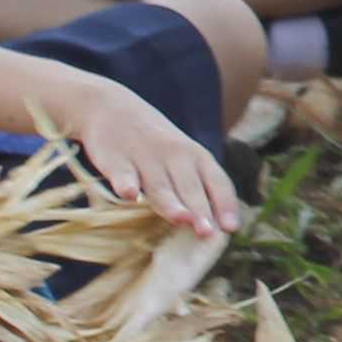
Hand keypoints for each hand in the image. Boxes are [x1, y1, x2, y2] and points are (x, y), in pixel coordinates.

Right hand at [73, 85, 243, 236]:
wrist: (110, 107)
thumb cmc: (155, 144)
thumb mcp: (183, 158)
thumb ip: (198, 188)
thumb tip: (217, 227)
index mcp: (196, 156)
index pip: (217, 181)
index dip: (225, 204)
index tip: (231, 229)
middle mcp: (175, 155)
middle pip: (190, 187)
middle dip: (200, 211)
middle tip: (207, 234)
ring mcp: (145, 156)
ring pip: (159, 185)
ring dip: (171, 203)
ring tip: (183, 220)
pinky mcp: (115, 158)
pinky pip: (122, 173)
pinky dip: (126, 183)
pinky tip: (129, 196)